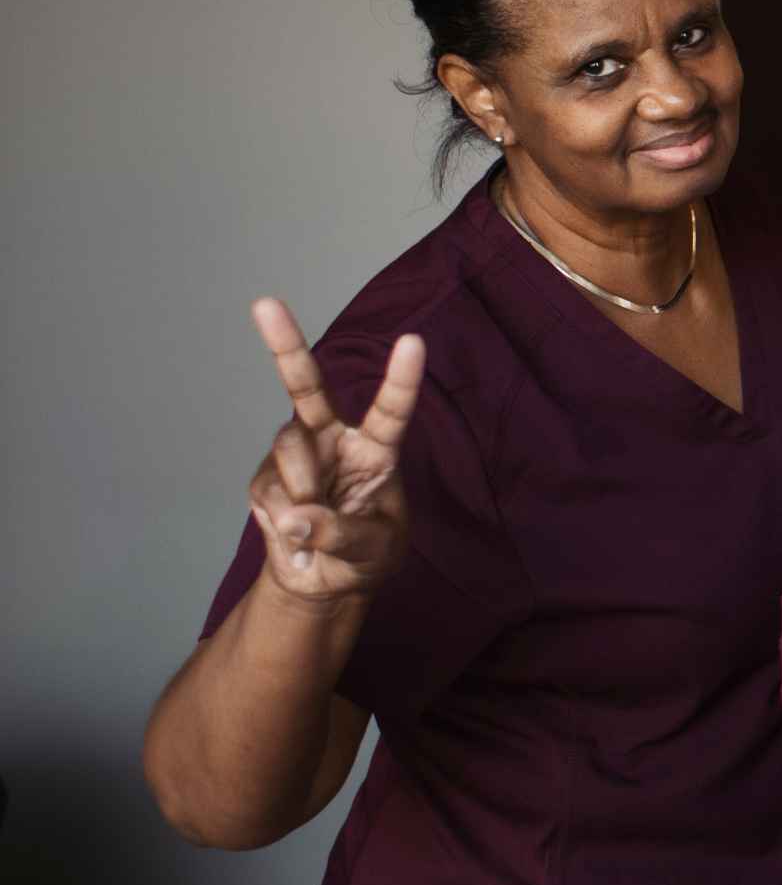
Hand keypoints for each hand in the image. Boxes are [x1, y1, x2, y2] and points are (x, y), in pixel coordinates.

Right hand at [244, 298, 423, 608]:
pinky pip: (269, 490)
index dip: (401, 379)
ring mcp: (295, 455)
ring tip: (313, 525)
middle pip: (306, 387)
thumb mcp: (373, 551)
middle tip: (265, 303)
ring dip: (302, 490)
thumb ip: (342, 534)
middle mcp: (332, 439)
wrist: (326, 581)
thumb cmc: (365, 555)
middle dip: (285, 345)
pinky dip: (282, 519)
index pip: (391, 409)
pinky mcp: (264, 479)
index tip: (413, 342)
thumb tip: (295, 517)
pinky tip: (295, 534)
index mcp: (376, 448)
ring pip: (288, 449)